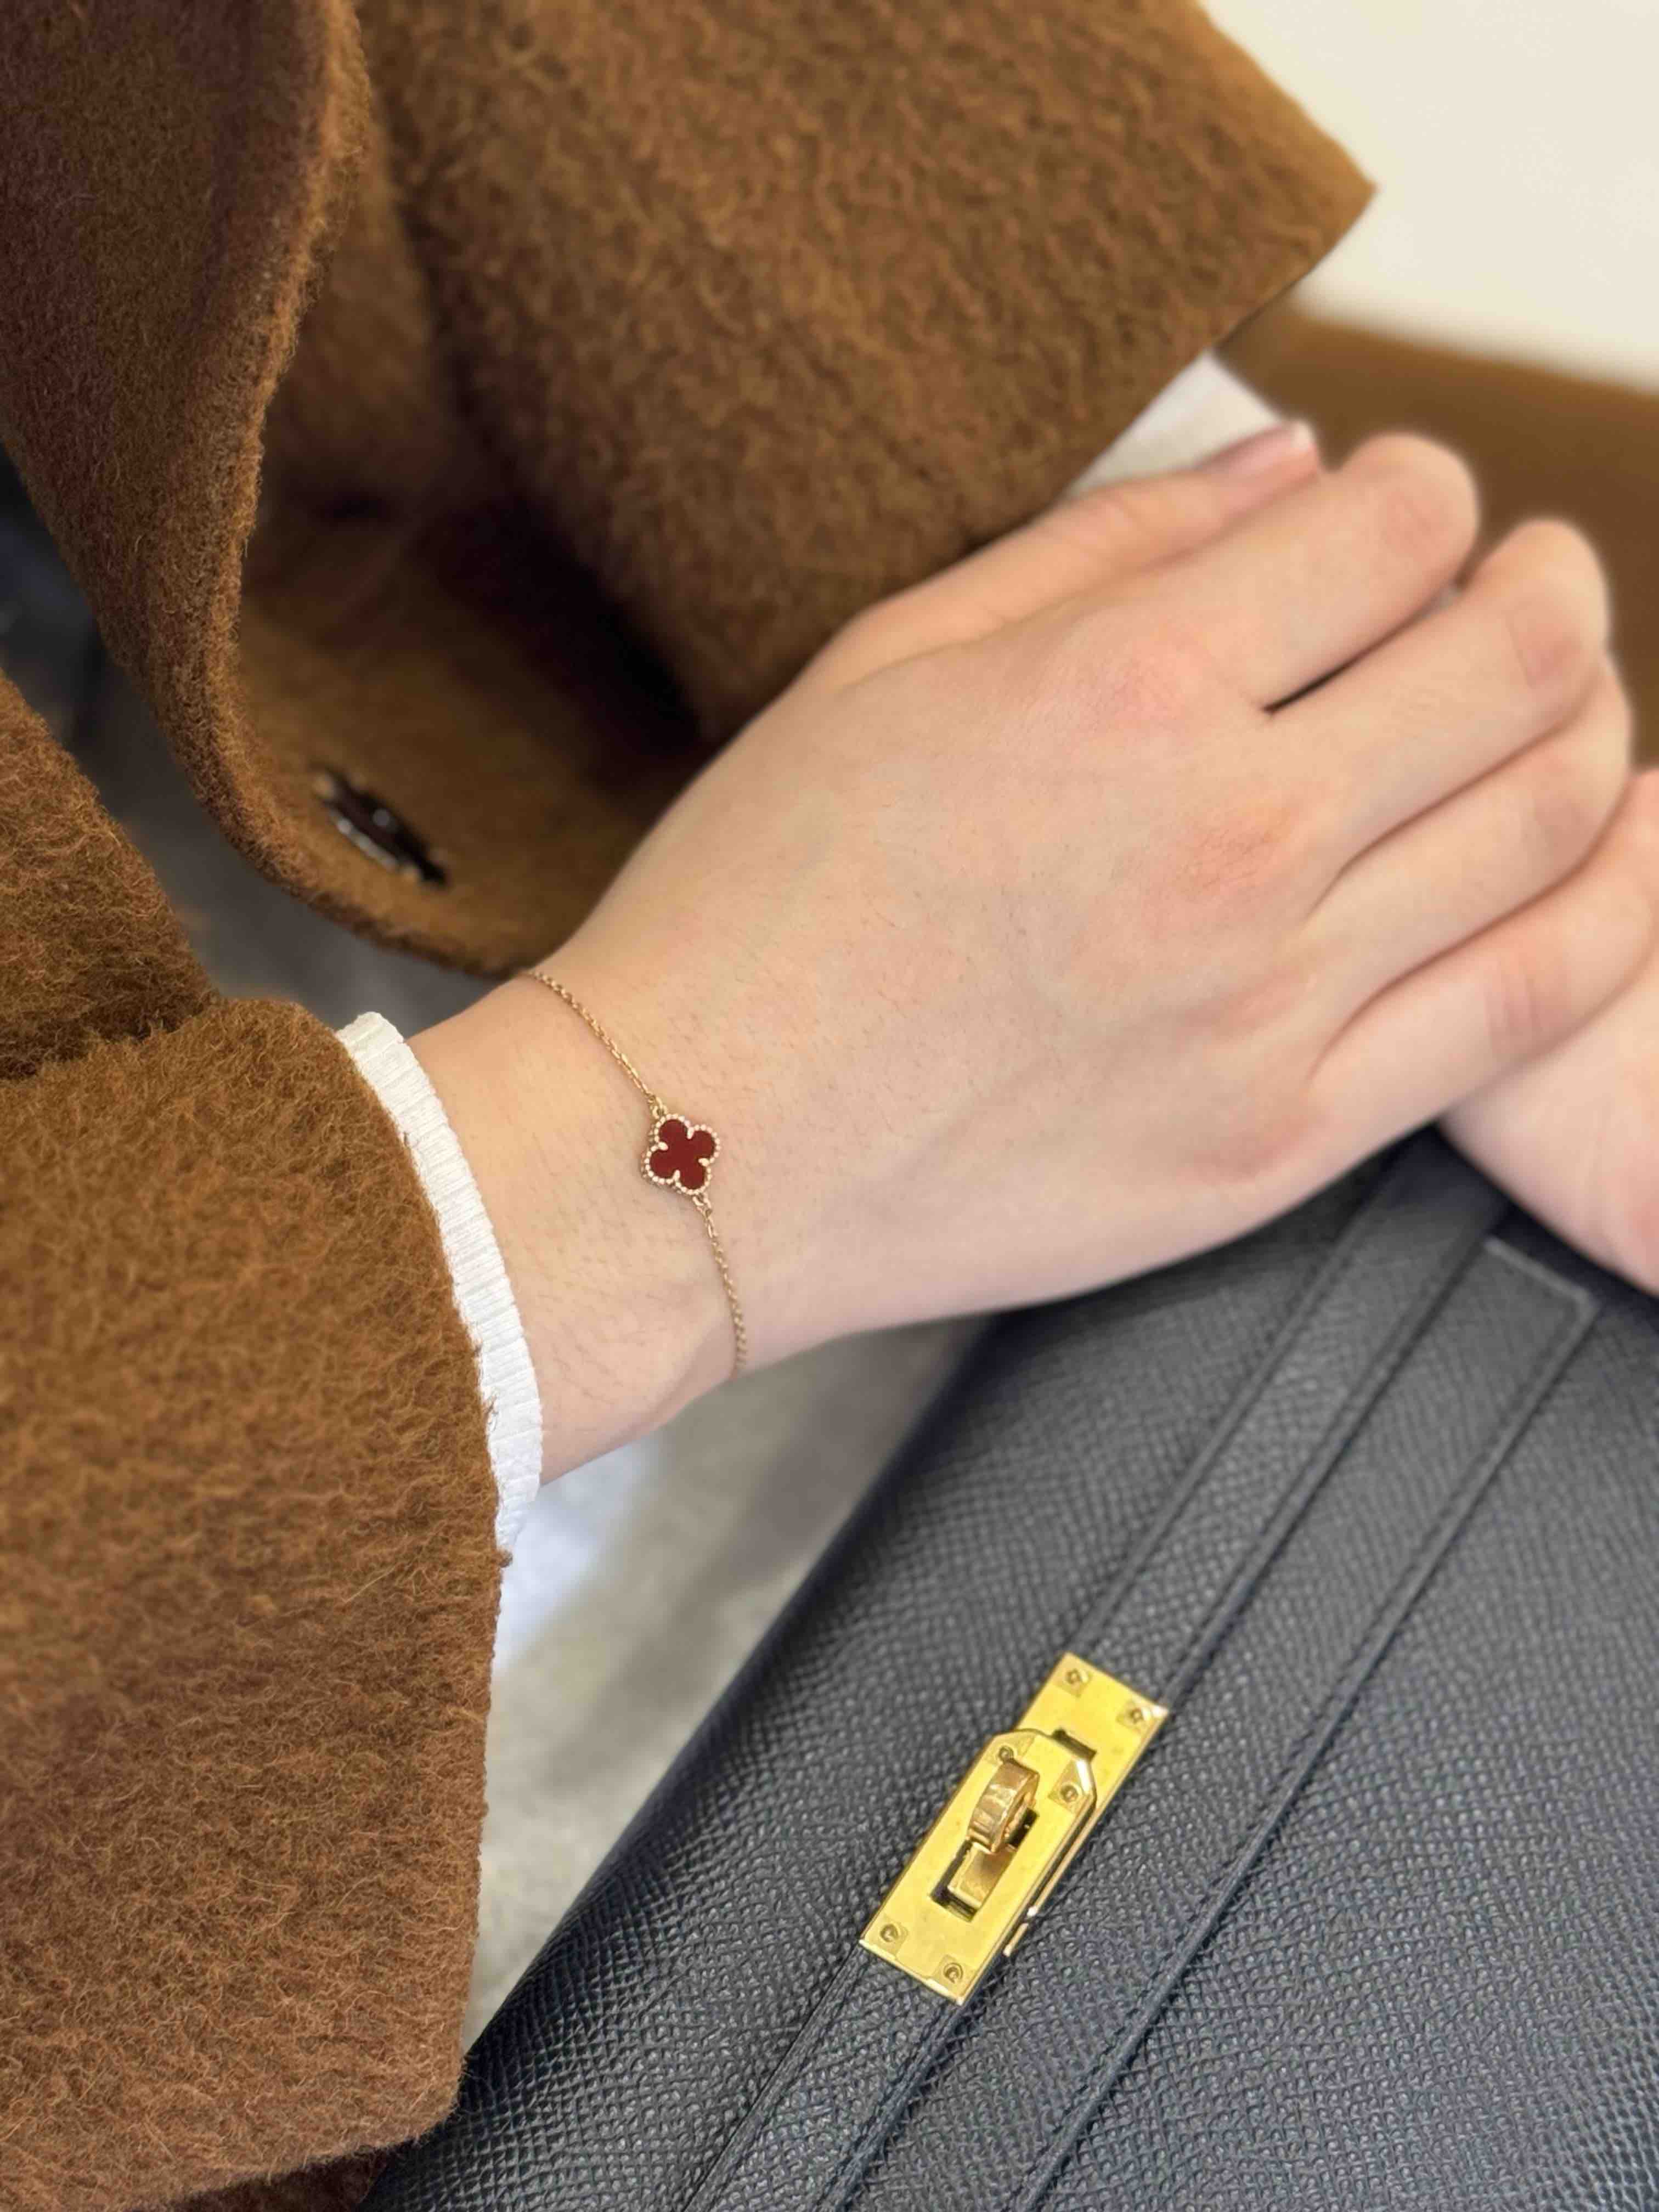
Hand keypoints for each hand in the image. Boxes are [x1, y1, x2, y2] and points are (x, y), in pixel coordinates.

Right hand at [415, 427, 1650, 1474]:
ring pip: (1557, 820)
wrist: (694, 1153)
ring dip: (1590, 723)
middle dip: (1550, 586)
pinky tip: (1617, 847)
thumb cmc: (757, 903)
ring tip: (1553, 705)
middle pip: (1522, 662)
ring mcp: (1271, 1008)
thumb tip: (1297, 472)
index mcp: (1121, 695)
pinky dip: (1614, 901)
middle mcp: (1228, 843)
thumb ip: (1110, 546)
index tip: (1403, 511)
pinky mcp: (1283, 1142)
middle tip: (1522, 585)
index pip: (1396, 529)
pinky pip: (1527, 1003)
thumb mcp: (889, 664)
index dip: (1428, 492)